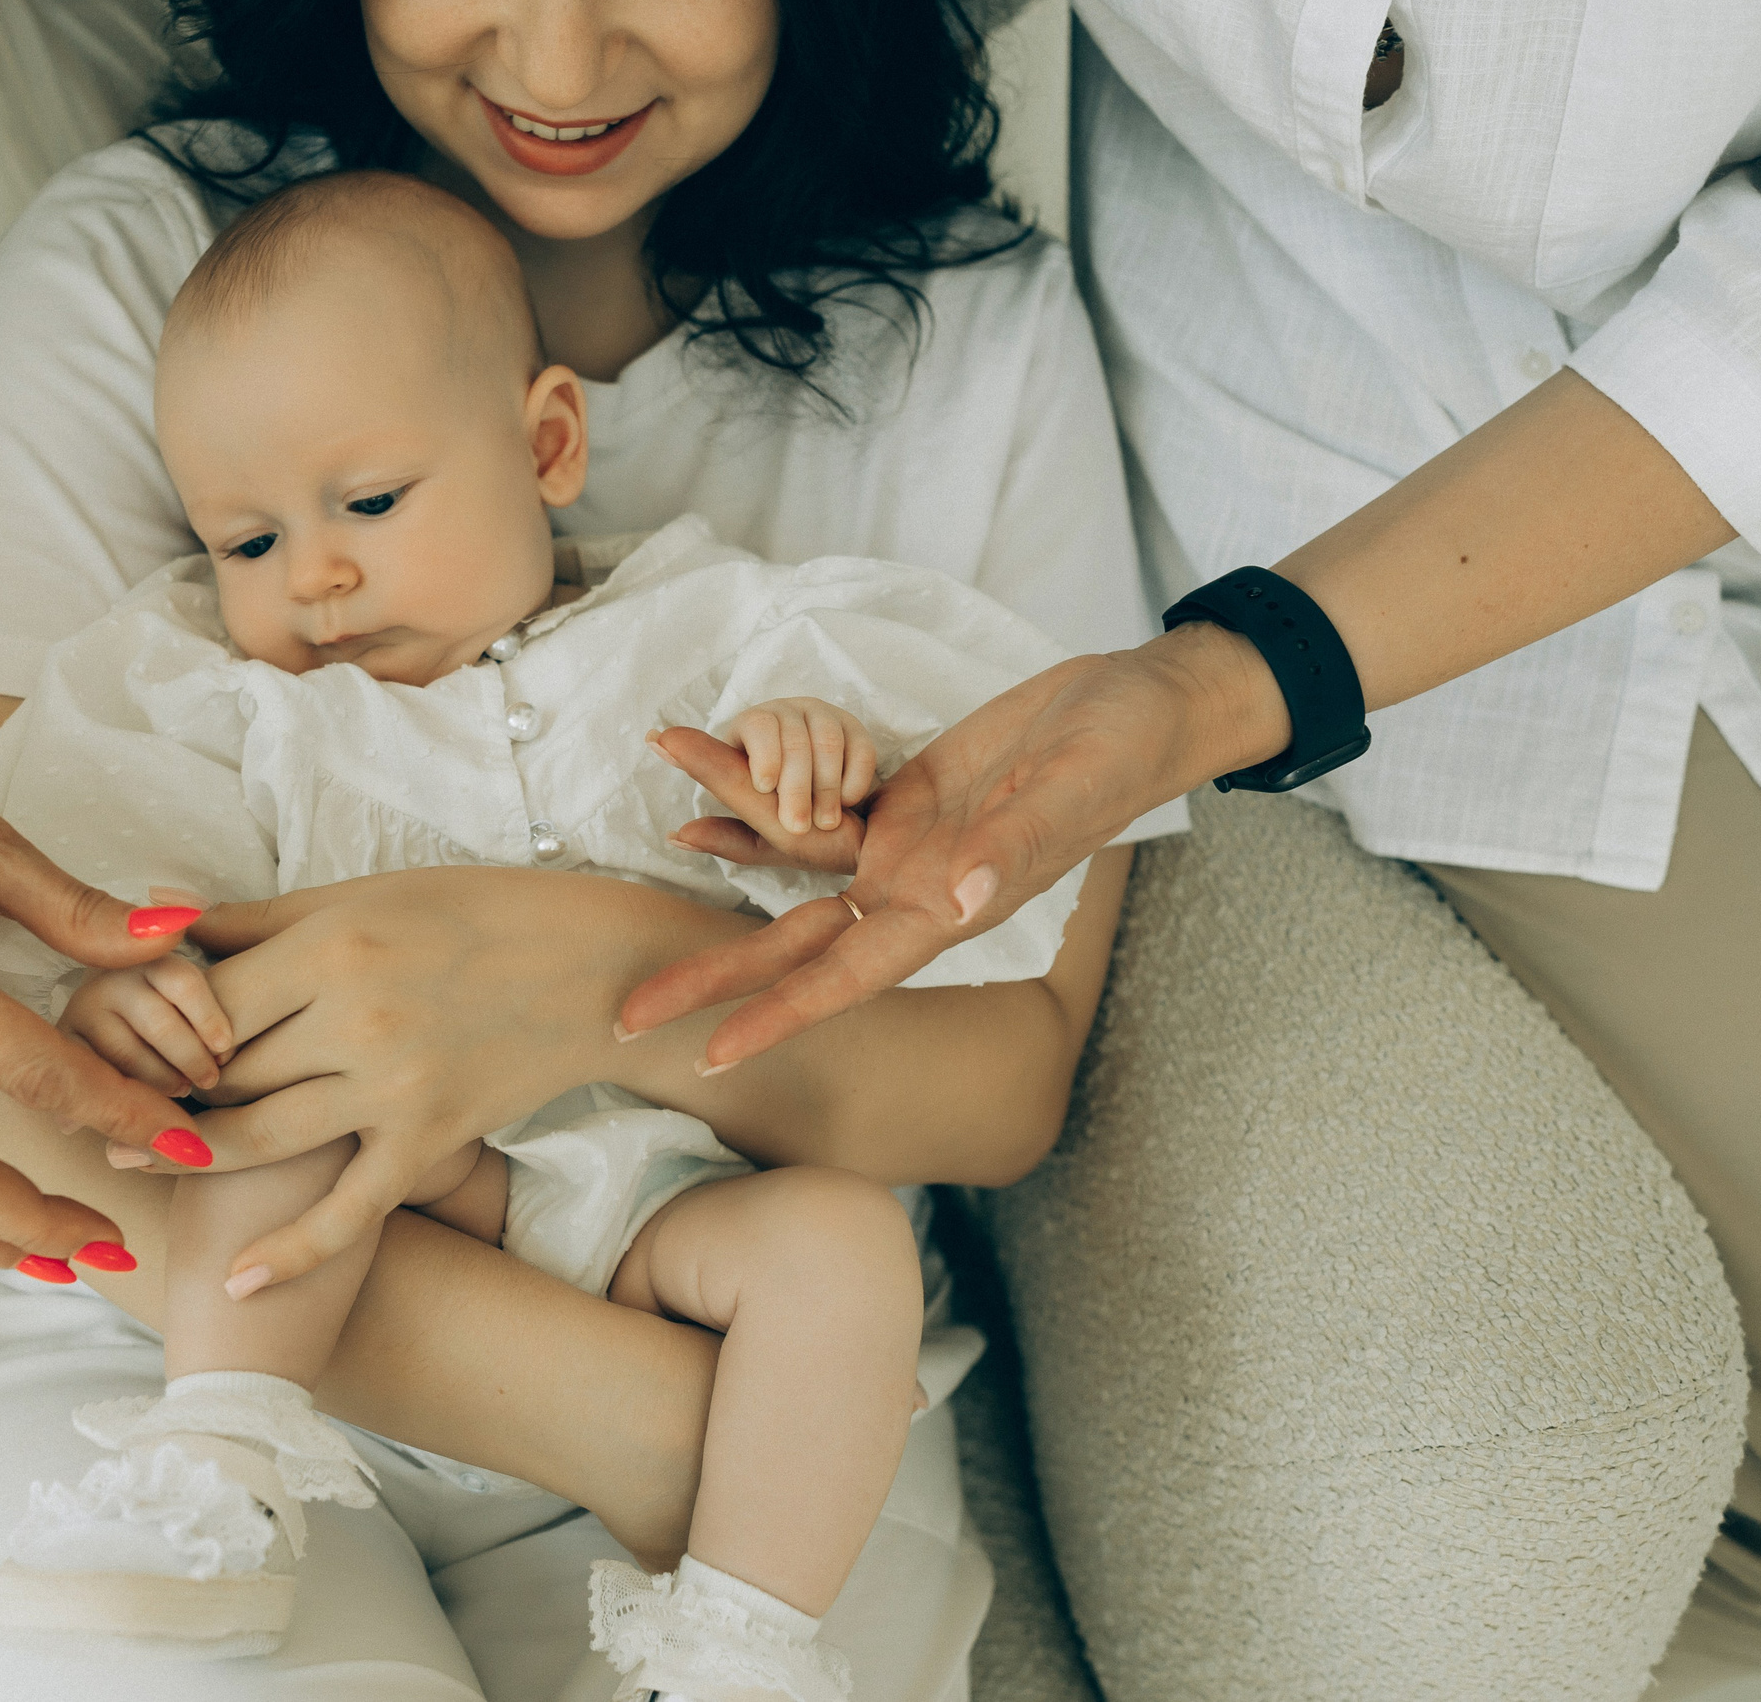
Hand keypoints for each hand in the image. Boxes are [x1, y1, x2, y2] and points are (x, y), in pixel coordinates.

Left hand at [148, 868, 704, 1288]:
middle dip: (159, 1087)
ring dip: (190, 1156)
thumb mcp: (363, 894)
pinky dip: (291, 1255)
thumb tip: (160, 919)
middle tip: (105, 1098)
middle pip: (223, 1070)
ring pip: (260, 1139)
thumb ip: (258, 919)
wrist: (594, 966)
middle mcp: (356, 1019)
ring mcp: (394, 1088)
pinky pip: (349, 1213)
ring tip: (132, 1160)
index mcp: (332, 946)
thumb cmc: (474, 912)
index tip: (121, 1033)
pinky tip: (237, 1285)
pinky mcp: (430, 1141)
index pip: (207, 1000)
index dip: (154, 1023)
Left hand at [622, 626, 1284, 1069]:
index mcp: (950, 914)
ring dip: (721, 878)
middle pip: (791, 951)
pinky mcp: (899, 806)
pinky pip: (812, 822)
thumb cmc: (1121, 752)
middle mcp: (914, 896)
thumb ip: (1012, 849)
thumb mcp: (1069, 793)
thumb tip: (954, 900)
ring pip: (790, 881)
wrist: (1136, 706)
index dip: (777, 1018)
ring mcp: (902, 853)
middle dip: (711, 980)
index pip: (845, 978)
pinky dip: (756, 817)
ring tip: (643, 885)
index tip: (709, 1054)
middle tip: (624, 1016)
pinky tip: (700, 814)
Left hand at [651, 724, 863, 876]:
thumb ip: (723, 836)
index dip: (762, 755)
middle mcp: (781, 715)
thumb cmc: (794, 827)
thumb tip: (675, 836)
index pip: (755, 727)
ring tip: (824, 822)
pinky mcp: (854, 727)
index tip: (763, 787)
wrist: (849, 829)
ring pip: (826, 739)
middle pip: (791, 737)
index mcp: (747, 734)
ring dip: (825, 787)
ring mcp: (819, 716)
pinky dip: (854, 779)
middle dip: (795, 787)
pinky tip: (847, 802)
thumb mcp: (758, 838)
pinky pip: (860, 745)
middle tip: (796, 828)